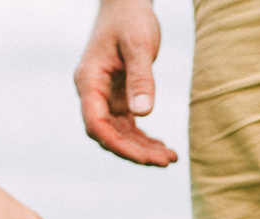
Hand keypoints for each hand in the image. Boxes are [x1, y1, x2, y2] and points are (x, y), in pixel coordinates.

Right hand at [74, 0, 177, 165]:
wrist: (127, 1)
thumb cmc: (131, 18)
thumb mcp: (138, 45)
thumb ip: (141, 78)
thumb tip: (144, 114)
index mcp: (89, 81)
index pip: (96, 124)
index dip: (118, 145)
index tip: (143, 158)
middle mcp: (93, 93)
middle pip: (109, 135)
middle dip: (136, 152)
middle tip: (166, 161)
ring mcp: (105, 97)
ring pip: (120, 134)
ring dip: (143, 149)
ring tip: (170, 158)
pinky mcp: (119, 97)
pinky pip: (129, 126)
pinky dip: (145, 139)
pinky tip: (164, 148)